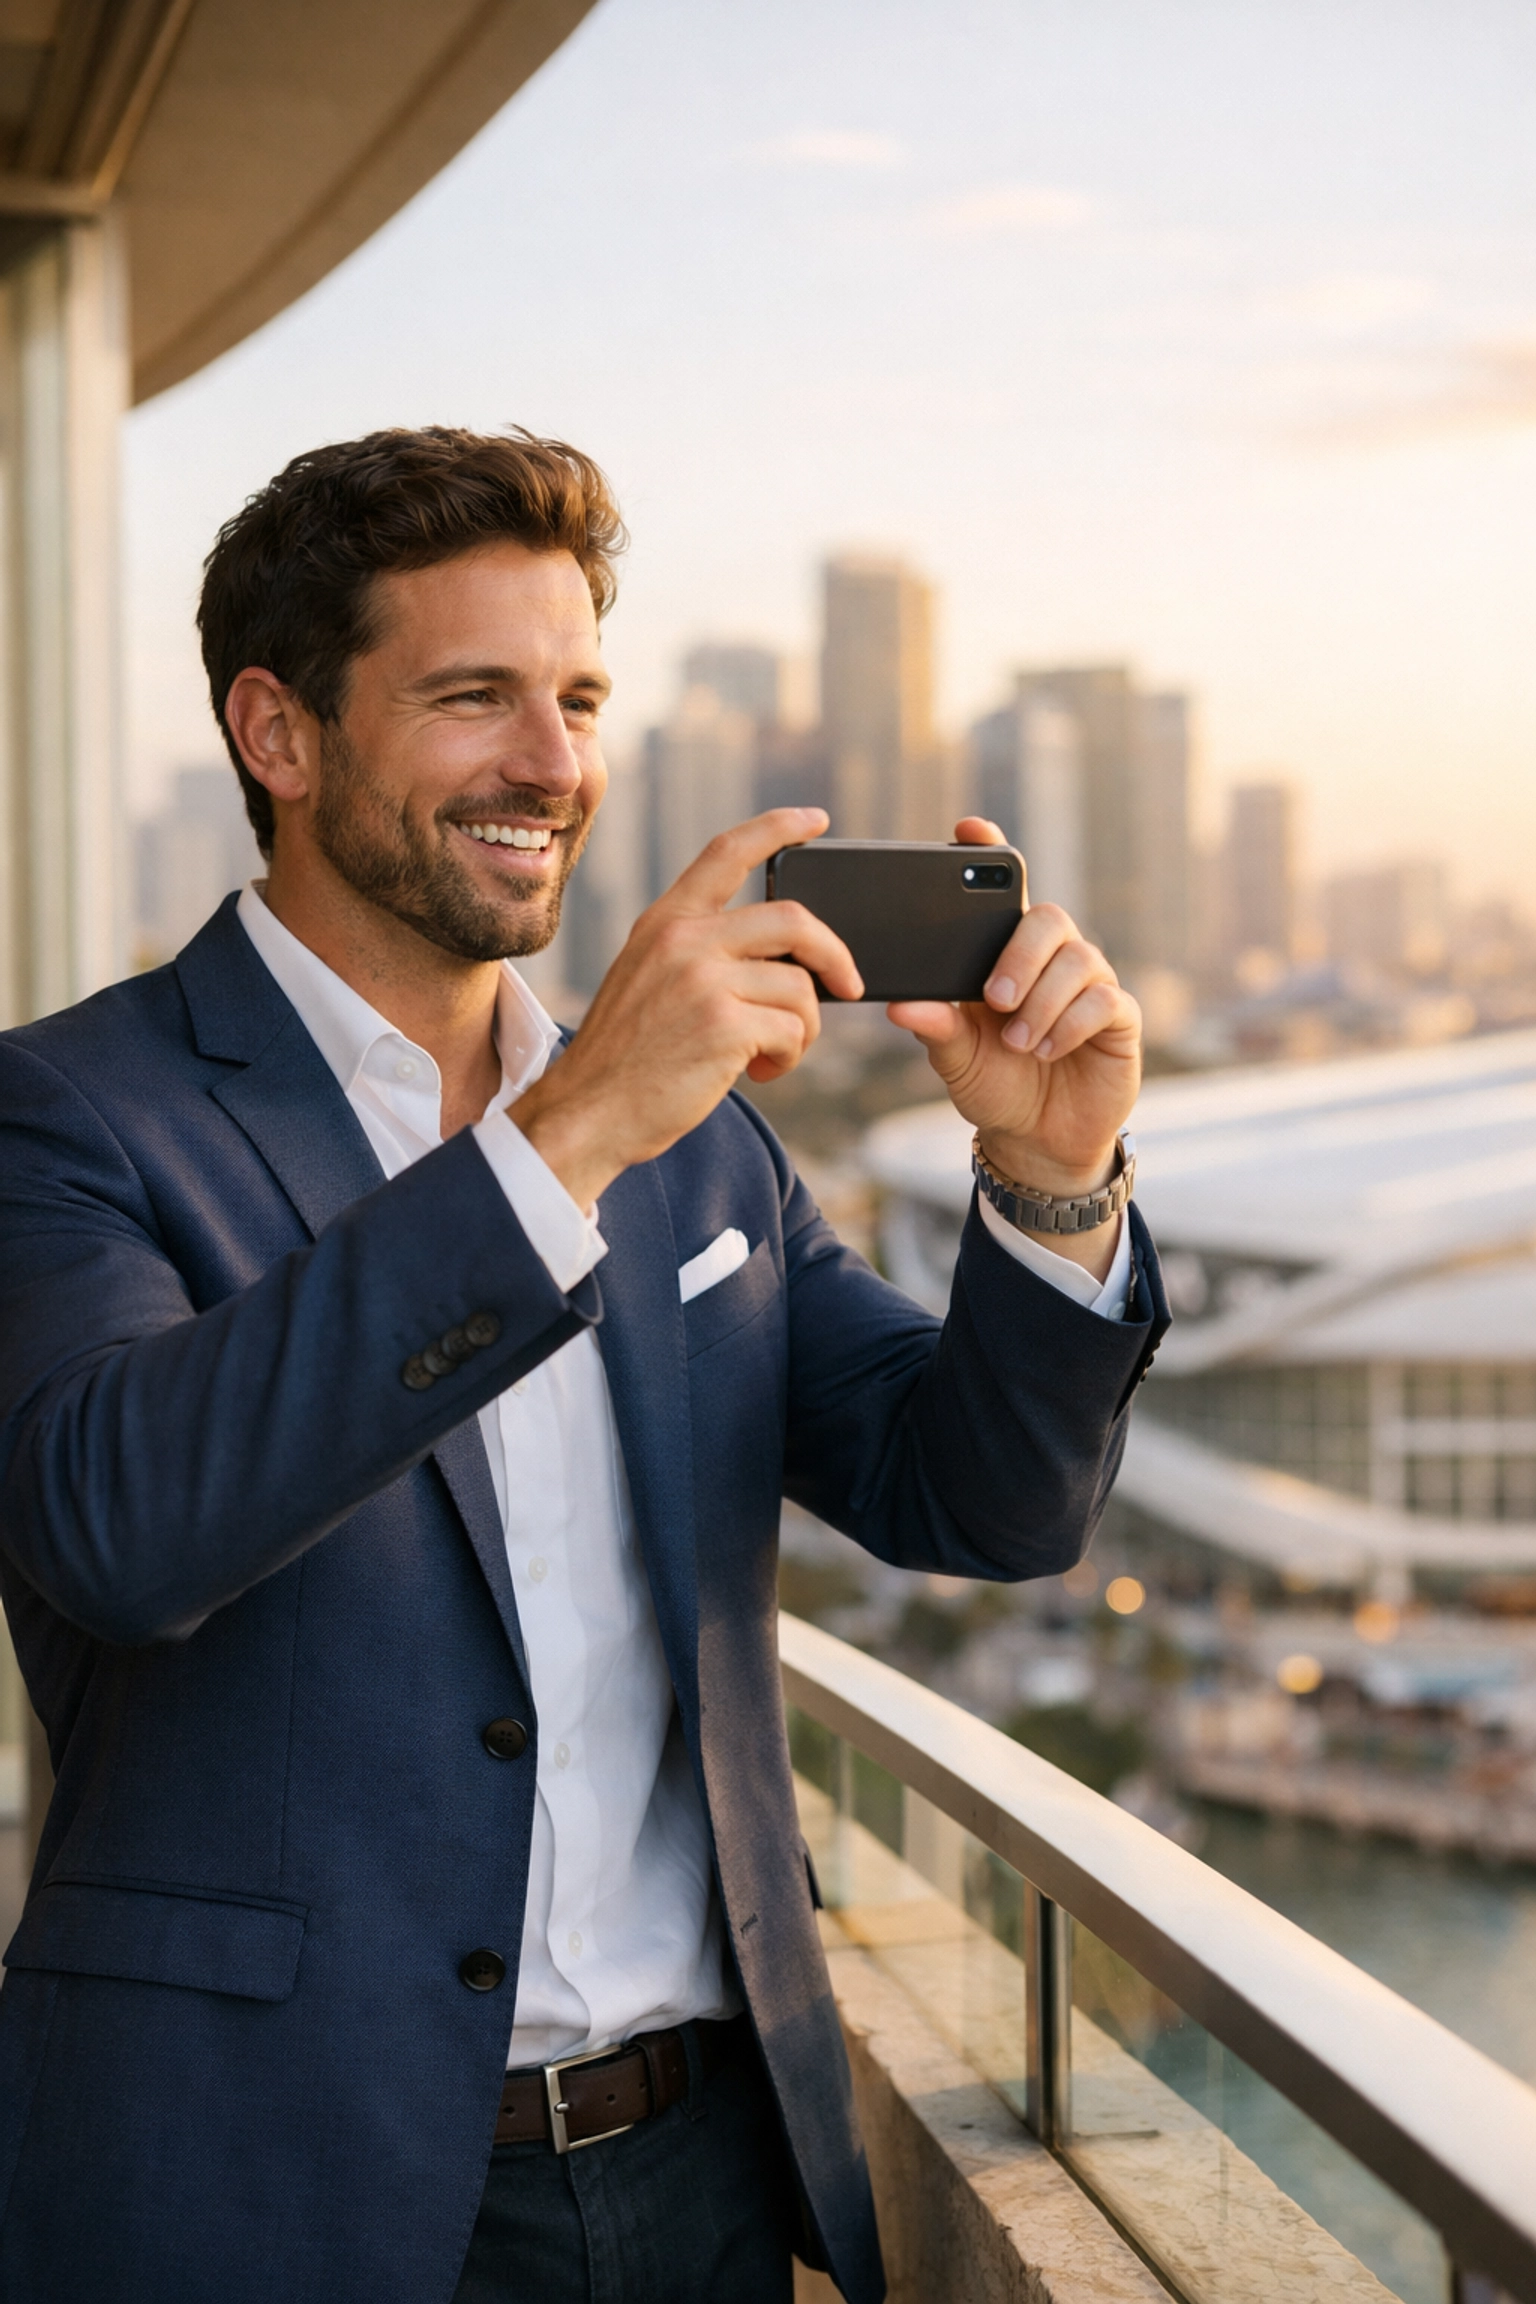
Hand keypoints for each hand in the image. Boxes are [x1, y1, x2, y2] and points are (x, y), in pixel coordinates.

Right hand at [510, 809, 861, 1207]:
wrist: (587, 1114)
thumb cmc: (626, 1061)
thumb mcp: (648, 981)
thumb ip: (699, 954)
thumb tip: (784, 959)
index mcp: (665, 922)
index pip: (728, 852)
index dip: (779, 828)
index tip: (817, 819)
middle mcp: (683, 939)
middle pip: (794, 919)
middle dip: (834, 955)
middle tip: (849, 985)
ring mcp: (703, 980)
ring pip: (800, 987)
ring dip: (803, 1028)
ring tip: (772, 1053)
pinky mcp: (723, 1025)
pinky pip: (793, 1030)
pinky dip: (790, 1057)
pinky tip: (760, 1071)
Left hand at [888, 819, 1140, 1269]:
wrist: (1037, 1139)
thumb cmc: (995, 1084)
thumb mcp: (954, 1058)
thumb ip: (934, 1028)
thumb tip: (899, 1007)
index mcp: (1004, 954)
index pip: (1003, 890)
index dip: (990, 852)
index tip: (969, 830)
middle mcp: (1051, 959)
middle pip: (1049, 918)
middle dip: (1020, 954)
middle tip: (994, 999)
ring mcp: (1089, 985)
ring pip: (1079, 958)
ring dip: (1043, 1001)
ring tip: (1018, 1041)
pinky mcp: (1118, 1018)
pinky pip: (1105, 999)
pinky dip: (1070, 1023)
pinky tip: (1048, 1048)